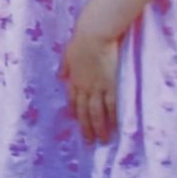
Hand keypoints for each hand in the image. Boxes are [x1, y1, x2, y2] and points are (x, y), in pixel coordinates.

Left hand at [60, 29, 120, 144]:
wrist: (94, 35)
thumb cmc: (82, 41)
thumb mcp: (68, 54)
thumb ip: (65, 66)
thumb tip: (60, 75)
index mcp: (74, 80)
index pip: (73, 101)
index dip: (76, 113)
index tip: (78, 123)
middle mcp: (84, 87)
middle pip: (84, 112)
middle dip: (86, 128)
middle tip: (89, 142)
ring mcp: (97, 88)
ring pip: (97, 113)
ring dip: (99, 128)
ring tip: (103, 141)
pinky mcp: (111, 85)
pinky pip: (112, 106)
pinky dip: (113, 119)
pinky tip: (116, 128)